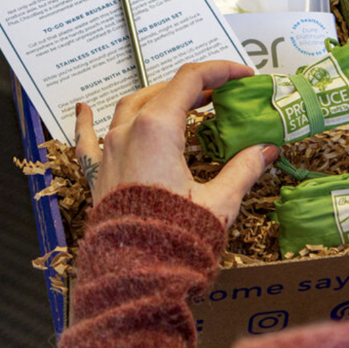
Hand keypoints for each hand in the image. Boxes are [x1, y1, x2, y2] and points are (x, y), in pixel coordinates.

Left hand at [74, 61, 280, 226]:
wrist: (135, 275)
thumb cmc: (174, 238)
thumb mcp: (219, 202)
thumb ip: (243, 170)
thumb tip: (265, 151)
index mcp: (157, 129)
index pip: (191, 80)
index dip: (220, 71)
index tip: (242, 76)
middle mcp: (128, 132)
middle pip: (162, 90)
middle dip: (195, 87)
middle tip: (222, 94)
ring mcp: (109, 151)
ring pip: (130, 107)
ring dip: (157, 98)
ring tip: (178, 99)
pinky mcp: (98, 173)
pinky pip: (88, 139)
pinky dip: (88, 121)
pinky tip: (83, 108)